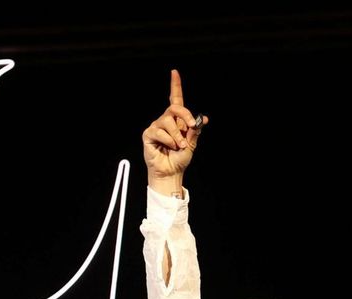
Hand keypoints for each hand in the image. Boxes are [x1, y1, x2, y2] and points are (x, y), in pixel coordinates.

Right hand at [142, 69, 205, 196]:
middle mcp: (166, 121)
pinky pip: (159, 132)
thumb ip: (195, 131)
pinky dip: (168, 140)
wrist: (171, 172)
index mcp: (177, 121)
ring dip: (177, 135)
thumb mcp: (191, 144)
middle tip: (191, 126)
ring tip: (179, 146)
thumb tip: (203, 119)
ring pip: (168, 122)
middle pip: (174, 108)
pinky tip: (168, 147)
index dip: (175, 86)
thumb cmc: (180, 158)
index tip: (174, 73)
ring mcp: (156, 127)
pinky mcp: (149, 134)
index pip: (176, 99)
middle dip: (185, 115)